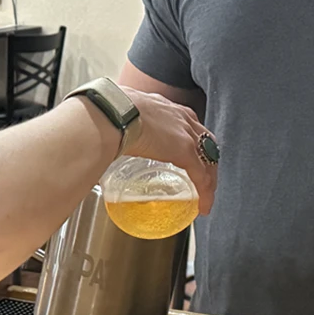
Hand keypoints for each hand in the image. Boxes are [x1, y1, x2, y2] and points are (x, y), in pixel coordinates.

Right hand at [117, 87, 217, 214]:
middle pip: (206, 142)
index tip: (189, 152)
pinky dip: (205, 193)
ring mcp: (187, 135)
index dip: (193, 140)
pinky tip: (203, 206)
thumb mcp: (124, 114)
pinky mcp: (185, 152)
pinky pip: (201, 177)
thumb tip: (103, 135)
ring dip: (210, 180)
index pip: (190, 126)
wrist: (115, 111)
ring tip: (206, 196)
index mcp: (169, 108)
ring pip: (209, 160)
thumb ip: (121, 125)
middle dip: (208, 160)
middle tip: (204, 178)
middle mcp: (183, 119)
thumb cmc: (111, 111)